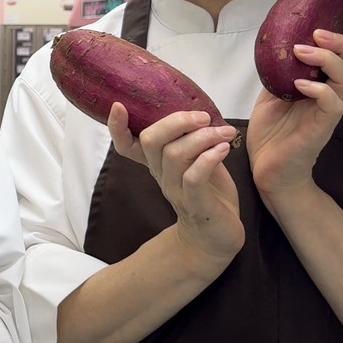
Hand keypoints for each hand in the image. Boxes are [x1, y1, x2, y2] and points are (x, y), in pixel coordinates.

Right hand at [108, 102, 243, 262]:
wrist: (214, 237)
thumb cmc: (209, 194)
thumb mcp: (198, 161)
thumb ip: (194, 140)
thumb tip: (202, 113)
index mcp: (156, 163)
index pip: (125, 146)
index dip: (117, 127)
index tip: (119, 105)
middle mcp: (160, 175)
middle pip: (151, 140)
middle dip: (177, 121)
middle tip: (203, 117)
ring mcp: (176, 190)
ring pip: (175, 154)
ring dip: (202, 137)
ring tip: (224, 132)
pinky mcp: (195, 204)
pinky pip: (194, 176)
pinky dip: (209, 157)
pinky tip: (225, 149)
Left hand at [249, 5, 342, 196]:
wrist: (269, 169)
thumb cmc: (273, 131)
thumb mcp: (273, 91)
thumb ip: (282, 69)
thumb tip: (280, 43)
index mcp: (325, 85)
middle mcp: (334, 96)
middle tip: (318, 31)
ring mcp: (330, 112)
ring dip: (329, 60)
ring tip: (302, 51)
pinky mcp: (322, 128)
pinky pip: (333, 105)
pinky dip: (320, 90)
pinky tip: (300, 85)